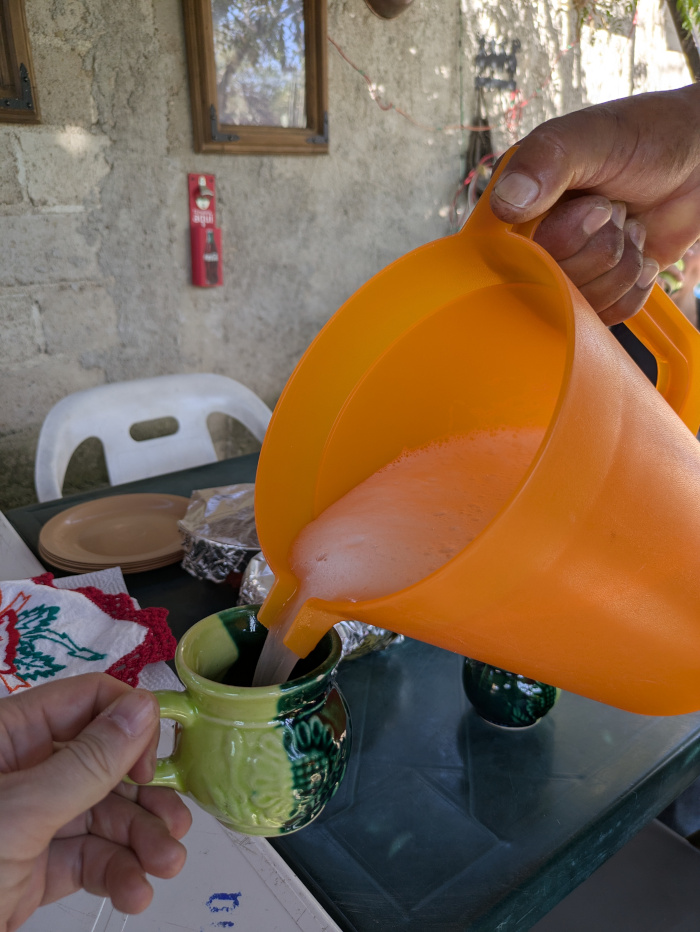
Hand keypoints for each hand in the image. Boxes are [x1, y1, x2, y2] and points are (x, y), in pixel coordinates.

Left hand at [0, 674, 191, 931]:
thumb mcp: (20, 813)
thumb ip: (87, 762)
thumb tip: (144, 707)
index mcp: (10, 734)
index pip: (88, 702)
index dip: (129, 725)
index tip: (151, 763)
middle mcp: (25, 770)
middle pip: (106, 763)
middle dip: (145, 796)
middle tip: (177, 822)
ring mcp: (30, 820)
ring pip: (105, 814)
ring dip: (142, 840)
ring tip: (166, 865)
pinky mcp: (33, 868)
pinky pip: (90, 858)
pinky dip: (119, 873)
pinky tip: (135, 891)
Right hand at [490, 84, 699, 324]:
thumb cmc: (648, 136)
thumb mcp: (592, 136)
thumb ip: (545, 161)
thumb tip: (506, 203)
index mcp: (518, 204)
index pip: (511, 255)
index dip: (558, 242)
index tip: (595, 209)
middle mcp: (535, 241)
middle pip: (549, 286)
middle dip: (599, 250)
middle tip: (616, 210)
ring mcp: (567, 269)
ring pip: (580, 304)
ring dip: (620, 267)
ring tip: (631, 227)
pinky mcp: (596, 289)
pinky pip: (606, 316)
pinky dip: (632, 288)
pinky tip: (640, 254)